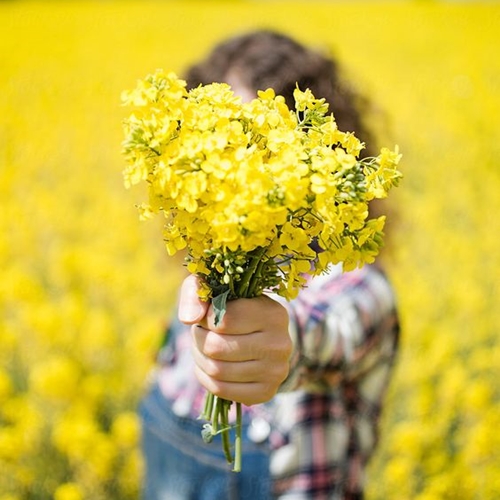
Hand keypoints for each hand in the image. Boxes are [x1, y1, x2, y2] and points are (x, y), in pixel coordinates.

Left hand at [178, 275, 291, 405]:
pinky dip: (205, 377)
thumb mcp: (217, 288)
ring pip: (216, 370)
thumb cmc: (236, 306)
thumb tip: (188, 318)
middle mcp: (280, 344)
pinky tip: (209, 364)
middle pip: (217, 347)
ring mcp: (276, 371)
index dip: (205, 319)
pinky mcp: (266, 392)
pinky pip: (221, 389)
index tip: (208, 315)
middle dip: (199, 339)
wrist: (262, 334)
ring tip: (204, 346)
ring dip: (199, 357)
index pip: (224, 320)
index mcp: (273, 313)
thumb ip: (197, 292)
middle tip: (200, 332)